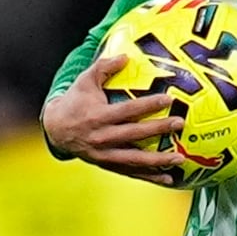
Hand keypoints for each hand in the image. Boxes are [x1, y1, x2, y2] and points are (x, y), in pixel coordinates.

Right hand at [42, 50, 185, 183]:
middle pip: (135, 135)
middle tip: (179, 124)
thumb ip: (103, 67)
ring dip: (158, 160)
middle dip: (159, 129)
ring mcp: (105, 155)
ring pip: (135, 159)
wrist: (56, 130)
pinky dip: (149, 177)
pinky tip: (168, 179)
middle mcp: (102, 138)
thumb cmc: (74, 102)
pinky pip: (131, 172)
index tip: (168, 99)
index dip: (148, 105)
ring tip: (180, 158)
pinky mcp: (107, 165)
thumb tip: (125, 56)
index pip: (127, 110)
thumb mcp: (84, 81)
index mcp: (98, 117)